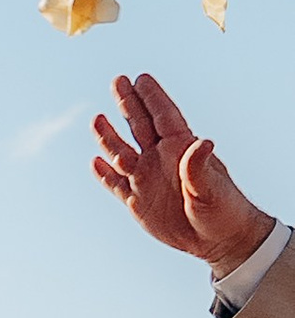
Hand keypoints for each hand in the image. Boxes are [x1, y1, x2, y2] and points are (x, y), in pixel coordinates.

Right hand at [91, 71, 275, 274]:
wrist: (218, 239)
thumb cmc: (223, 209)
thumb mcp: (212, 188)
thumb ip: (199, 166)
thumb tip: (203, 141)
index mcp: (181, 149)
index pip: (164, 117)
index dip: (153, 97)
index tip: (141, 78)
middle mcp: (161, 159)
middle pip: (140, 126)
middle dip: (128, 104)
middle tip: (118, 80)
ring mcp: (148, 179)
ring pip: (122, 152)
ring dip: (109, 137)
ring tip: (96, 119)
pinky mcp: (138, 201)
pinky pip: (116, 184)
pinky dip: (105, 174)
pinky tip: (95, 162)